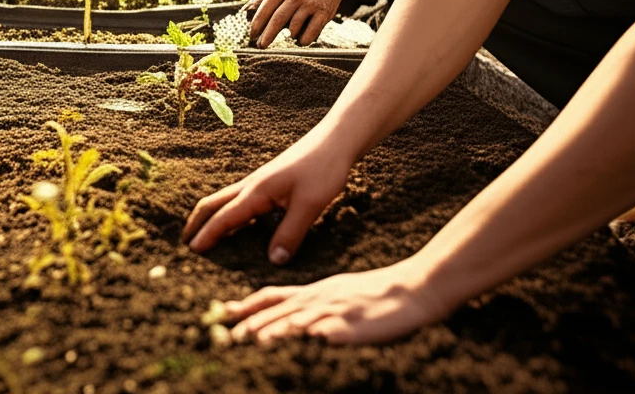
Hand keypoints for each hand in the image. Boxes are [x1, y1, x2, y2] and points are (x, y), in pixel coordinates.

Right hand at [183, 122, 347, 263]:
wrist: (335, 142)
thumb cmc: (323, 169)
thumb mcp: (310, 205)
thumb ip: (290, 233)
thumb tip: (273, 261)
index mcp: (258, 191)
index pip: (225, 216)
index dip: (208, 234)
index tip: (192, 250)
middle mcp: (253, 186)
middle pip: (215, 203)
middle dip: (198, 222)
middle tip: (185, 242)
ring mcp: (260, 183)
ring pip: (227, 201)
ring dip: (212, 217)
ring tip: (204, 236)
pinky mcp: (270, 183)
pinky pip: (242, 201)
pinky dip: (230, 215)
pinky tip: (238, 225)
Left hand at [224, 256, 449, 344]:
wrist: (411, 289)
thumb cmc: (373, 294)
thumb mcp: (336, 293)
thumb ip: (312, 303)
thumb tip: (289, 318)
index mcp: (313, 291)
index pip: (272, 296)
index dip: (247, 305)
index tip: (223, 312)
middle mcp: (319, 299)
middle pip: (278, 311)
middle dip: (251, 324)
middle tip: (226, 336)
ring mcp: (336, 311)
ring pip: (299, 320)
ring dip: (275, 331)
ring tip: (253, 341)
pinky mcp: (355, 324)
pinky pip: (331, 332)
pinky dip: (314, 337)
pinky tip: (303, 344)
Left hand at [248, 0, 348, 48]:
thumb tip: (252, 10)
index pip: (265, 9)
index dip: (257, 24)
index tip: (252, 35)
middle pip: (277, 20)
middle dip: (267, 36)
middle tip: (261, 46)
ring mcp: (311, 4)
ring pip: (294, 28)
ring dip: (290, 35)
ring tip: (290, 35)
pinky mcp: (324, 12)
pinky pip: (311, 33)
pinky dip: (304, 40)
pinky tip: (301, 39)